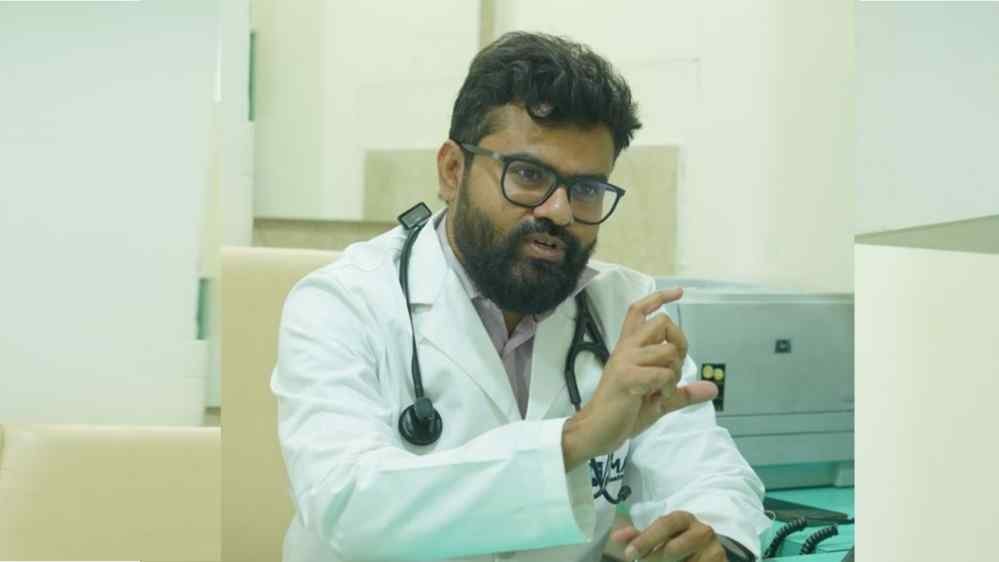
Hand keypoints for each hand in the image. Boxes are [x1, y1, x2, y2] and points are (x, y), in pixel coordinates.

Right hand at [562, 289, 717, 468]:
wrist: (597, 431)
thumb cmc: (624, 412)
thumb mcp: (659, 400)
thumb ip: (682, 391)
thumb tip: (712, 388)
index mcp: (629, 348)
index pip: (639, 311)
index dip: (659, 298)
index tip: (679, 292)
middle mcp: (626, 348)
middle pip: (662, 323)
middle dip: (679, 343)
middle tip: (674, 368)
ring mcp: (625, 361)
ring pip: (668, 350)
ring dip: (674, 373)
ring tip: (661, 390)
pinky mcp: (627, 377)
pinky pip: (664, 374)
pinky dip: (668, 388)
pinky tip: (656, 398)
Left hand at [612, 511, 725, 561]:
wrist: (707, 551)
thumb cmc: (676, 540)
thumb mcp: (658, 536)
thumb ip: (637, 536)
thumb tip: (616, 537)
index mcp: (684, 518)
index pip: (664, 525)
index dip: (645, 540)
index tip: (628, 555)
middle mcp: (702, 530)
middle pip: (673, 549)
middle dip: (653, 559)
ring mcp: (714, 549)